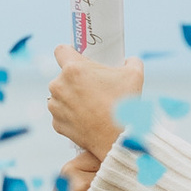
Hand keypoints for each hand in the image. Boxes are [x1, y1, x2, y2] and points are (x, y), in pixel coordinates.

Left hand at [46, 46, 143, 164]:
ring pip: (61, 95)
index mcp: (73, 69)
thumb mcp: (135, 74)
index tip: (78, 57)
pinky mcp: (56, 123)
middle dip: (76, 79)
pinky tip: (87, 118)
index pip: (60, 50)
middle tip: (94, 86)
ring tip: (92, 104)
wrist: (117, 139)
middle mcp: (58, 86)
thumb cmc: (125, 105)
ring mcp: (56, 106)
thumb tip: (128, 61)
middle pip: (63, 75)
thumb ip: (130, 61)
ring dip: (72, 97)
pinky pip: (62, 113)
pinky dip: (72, 115)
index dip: (70, 52)